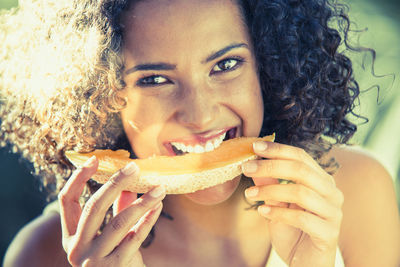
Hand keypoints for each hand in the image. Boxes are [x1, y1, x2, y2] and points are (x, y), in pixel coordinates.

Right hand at [58, 156, 165, 266]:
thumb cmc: (117, 258)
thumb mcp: (112, 234)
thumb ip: (117, 209)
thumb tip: (129, 183)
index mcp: (70, 236)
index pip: (67, 201)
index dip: (78, 178)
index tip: (94, 159)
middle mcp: (76, 249)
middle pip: (93, 207)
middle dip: (114, 184)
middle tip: (134, 167)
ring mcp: (93, 260)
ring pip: (118, 222)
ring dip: (142, 202)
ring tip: (159, 188)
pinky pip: (135, 237)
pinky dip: (148, 219)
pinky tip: (158, 206)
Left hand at [242, 141, 343, 266]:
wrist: (305, 264)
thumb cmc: (292, 231)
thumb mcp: (276, 204)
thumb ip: (269, 184)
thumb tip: (252, 162)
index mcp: (321, 181)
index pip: (301, 157)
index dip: (277, 149)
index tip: (254, 146)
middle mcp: (332, 193)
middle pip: (302, 170)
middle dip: (270, 166)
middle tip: (246, 167)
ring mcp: (333, 213)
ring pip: (301, 192)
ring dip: (270, 191)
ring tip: (249, 195)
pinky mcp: (329, 233)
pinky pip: (302, 218)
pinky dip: (278, 213)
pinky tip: (262, 212)